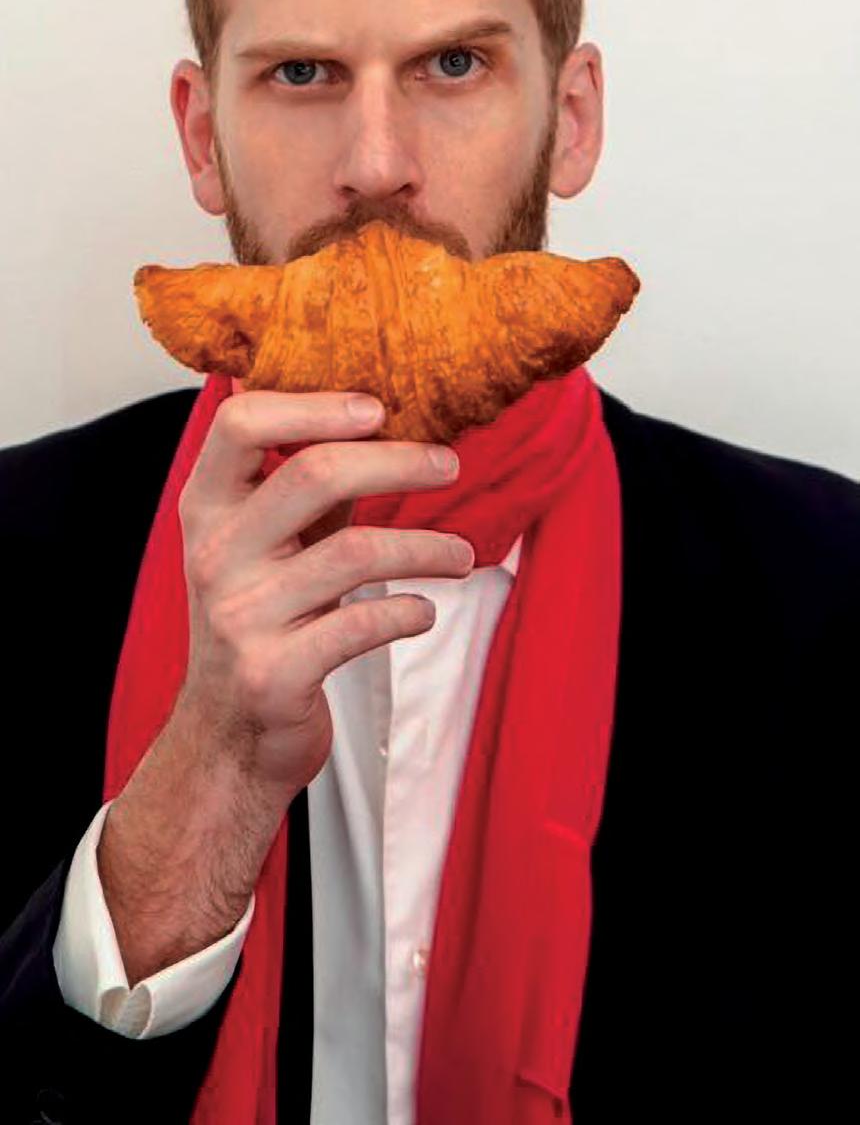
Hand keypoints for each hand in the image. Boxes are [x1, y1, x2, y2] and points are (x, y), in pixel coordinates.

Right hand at [176, 389, 473, 794]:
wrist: (228, 732)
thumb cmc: (260, 617)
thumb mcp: (266, 540)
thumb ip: (305, 481)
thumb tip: (372, 410)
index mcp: (207, 507)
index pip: (240, 423)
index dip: (314, 405)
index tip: (378, 409)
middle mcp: (214, 553)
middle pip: (313, 473)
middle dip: (398, 461)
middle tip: (449, 465)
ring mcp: (240, 616)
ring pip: (354, 552)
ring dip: (426, 547)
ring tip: (461, 555)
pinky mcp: (273, 674)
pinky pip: (361, 625)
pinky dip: (408, 613)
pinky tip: (424, 611)